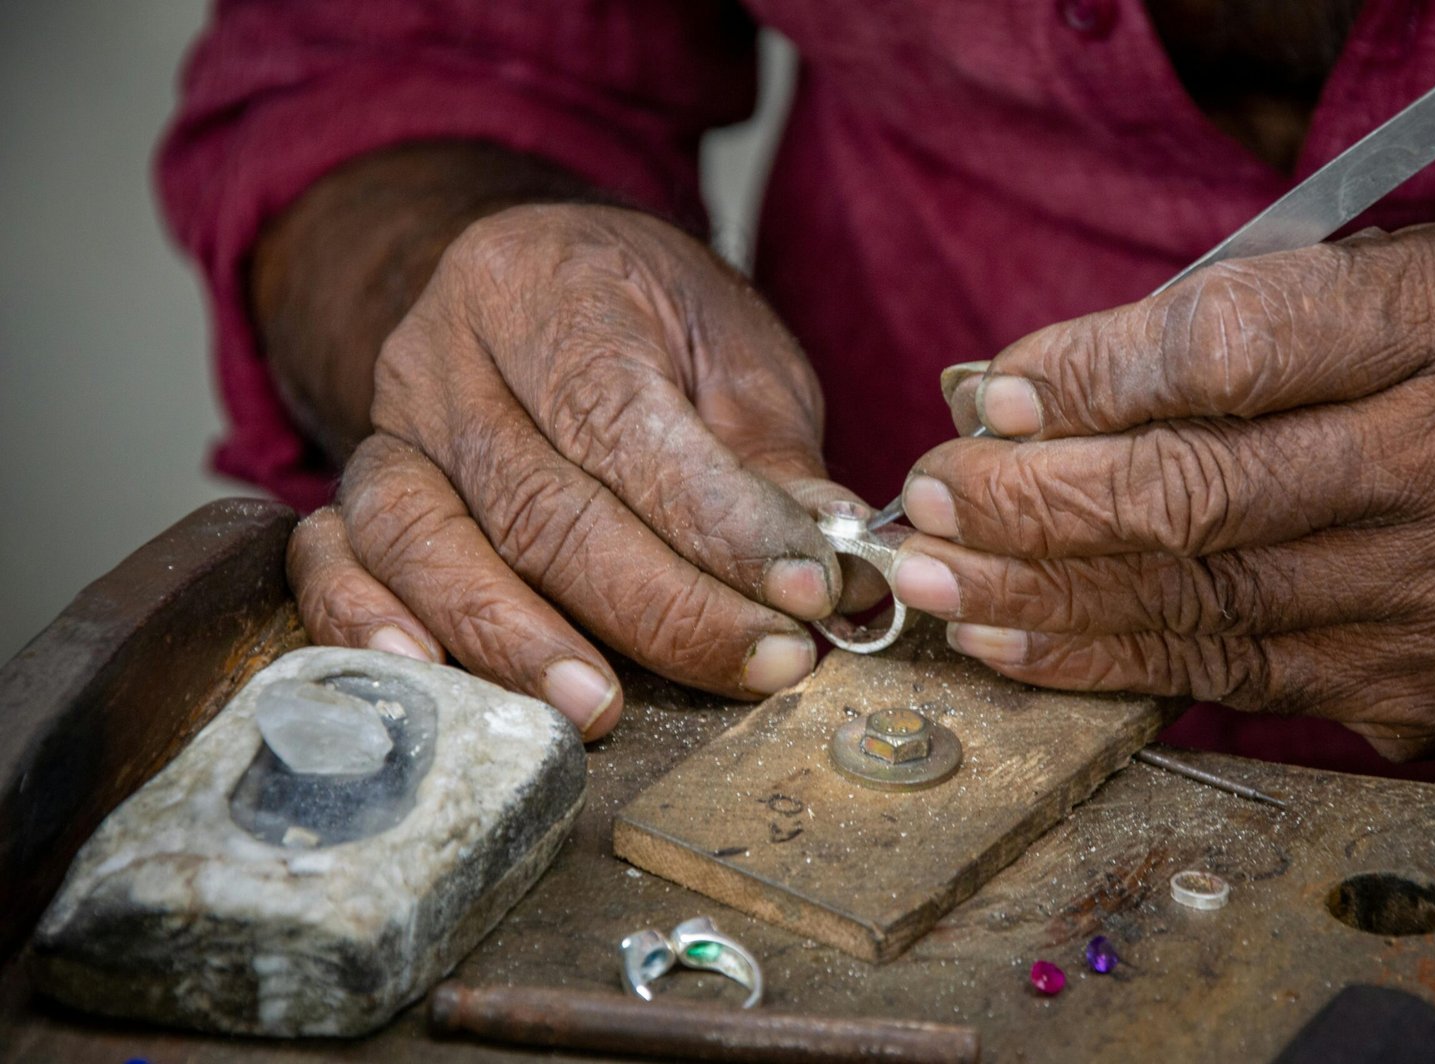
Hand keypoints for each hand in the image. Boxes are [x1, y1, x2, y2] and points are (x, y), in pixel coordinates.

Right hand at [287, 203, 877, 737]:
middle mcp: (446, 352)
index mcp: (551, 286)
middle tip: (761, 663)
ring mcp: (386, 426)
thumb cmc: (648, 323)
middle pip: (538, 502)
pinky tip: (431, 679)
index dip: (718, 523)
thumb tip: (836, 569)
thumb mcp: (733, 354)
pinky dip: (368, 626)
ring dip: (517, 640)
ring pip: (428, 541)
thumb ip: (772, 461)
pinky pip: (329, 563)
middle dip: (659, 606)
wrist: (538, 283)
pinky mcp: (352, 491)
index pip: (623, 422)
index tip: (805, 593)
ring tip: (600, 708)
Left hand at [888, 223, 1434, 758]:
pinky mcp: (1419, 695)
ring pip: (1191, 602)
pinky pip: (1228, 676)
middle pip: (1194, 492)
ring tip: (933, 578)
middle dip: (1029, 501)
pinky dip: (1102, 660)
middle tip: (926, 499)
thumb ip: (1242, 323)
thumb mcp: (1401, 290)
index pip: (1234, 347)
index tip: (994, 393)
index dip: (1093, 375)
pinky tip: (1014, 644)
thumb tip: (1044, 393)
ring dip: (1035, 594)